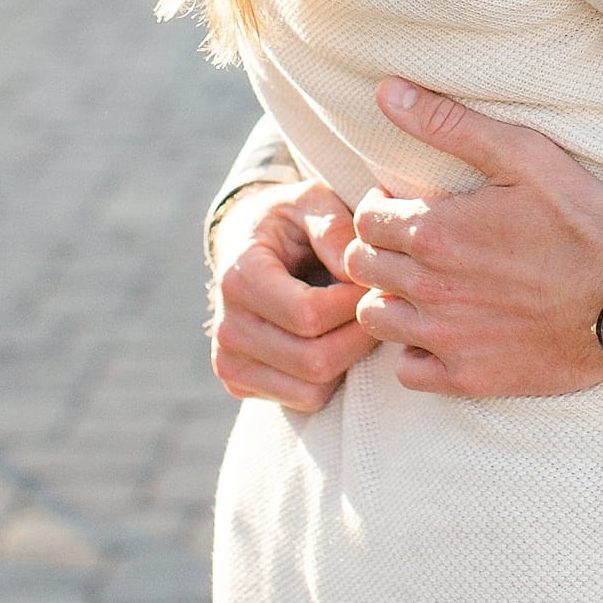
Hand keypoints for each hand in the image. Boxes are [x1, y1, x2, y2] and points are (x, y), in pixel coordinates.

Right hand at [207, 178, 374, 410]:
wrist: (245, 245)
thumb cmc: (289, 222)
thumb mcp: (312, 202)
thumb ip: (335, 228)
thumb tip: (356, 271)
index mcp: (240, 277)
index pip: (309, 315)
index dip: (353, 303)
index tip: (370, 282)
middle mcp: (228, 326)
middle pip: (315, 360)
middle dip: (359, 336)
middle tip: (375, 307)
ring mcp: (230, 361)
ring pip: (313, 388)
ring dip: (349, 358)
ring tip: (353, 321)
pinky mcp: (240, 383)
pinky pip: (305, 399)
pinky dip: (332, 377)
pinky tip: (333, 340)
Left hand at [344, 81, 602, 395]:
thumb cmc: (580, 220)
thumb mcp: (522, 155)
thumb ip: (448, 123)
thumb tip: (387, 90)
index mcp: (435, 233)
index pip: (365, 219)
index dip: (382, 208)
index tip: (407, 208)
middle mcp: (429, 288)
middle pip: (361, 267)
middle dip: (380, 250)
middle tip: (414, 244)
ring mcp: (446, 337)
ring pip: (374, 318)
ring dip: (390, 298)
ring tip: (422, 285)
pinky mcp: (467, 377)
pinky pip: (405, 371)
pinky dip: (413, 351)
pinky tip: (440, 330)